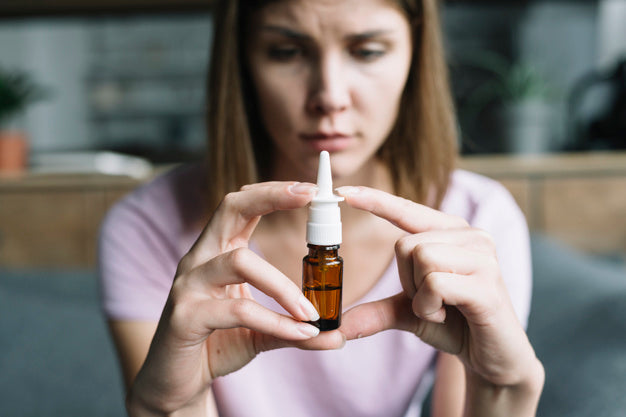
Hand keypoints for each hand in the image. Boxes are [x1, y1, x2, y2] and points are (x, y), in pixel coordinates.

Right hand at [129, 182, 344, 414]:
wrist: (175, 383)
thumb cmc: (216, 345)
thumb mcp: (262, 331)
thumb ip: (294, 326)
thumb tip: (336, 334)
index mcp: (217, 252)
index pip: (242, 206)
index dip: (274, 191)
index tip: (312, 189)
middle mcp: (199, 260)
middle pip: (230, 207)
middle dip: (272, 195)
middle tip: (310, 196)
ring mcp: (188, 285)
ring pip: (240, 260)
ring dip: (285, 286)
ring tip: (312, 313)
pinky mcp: (185, 316)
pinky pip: (238, 310)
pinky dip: (274, 320)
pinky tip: (299, 333)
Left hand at [336, 186, 539, 387]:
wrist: (494, 358)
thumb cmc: (456, 325)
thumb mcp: (410, 313)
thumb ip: (377, 311)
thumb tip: (337, 327)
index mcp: (451, 233)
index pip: (407, 209)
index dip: (375, 199)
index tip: (343, 190)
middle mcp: (471, 236)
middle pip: (405, 245)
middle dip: (407, 282)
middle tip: (432, 302)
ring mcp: (483, 258)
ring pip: (420, 259)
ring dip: (419, 297)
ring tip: (443, 309)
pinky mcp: (487, 285)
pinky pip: (435, 284)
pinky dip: (430, 308)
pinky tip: (449, 316)